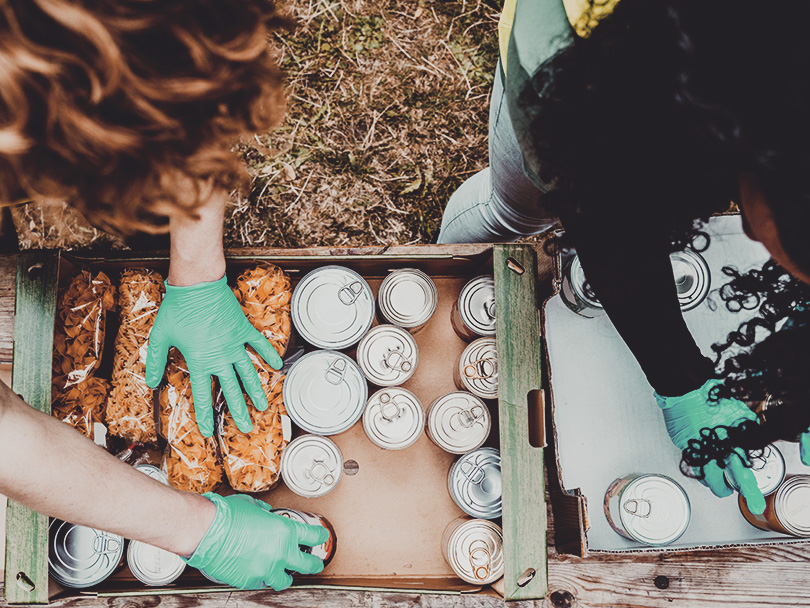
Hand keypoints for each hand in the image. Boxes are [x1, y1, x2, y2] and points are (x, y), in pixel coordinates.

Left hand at [145, 275, 281, 436]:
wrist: (198, 284)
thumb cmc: (178, 308)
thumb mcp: (161, 336)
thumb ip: (157, 361)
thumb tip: (151, 381)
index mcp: (200, 360)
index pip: (203, 395)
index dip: (205, 415)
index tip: (208, 430)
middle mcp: (220, 356)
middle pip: (232, 390)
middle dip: (239, 411)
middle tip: (246, 427)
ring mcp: (235, 343)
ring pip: (249, 372)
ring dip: (256, 391)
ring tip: (263, 406)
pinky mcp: (244, 329)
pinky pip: (259, 345)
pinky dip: (269, 355)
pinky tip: (276, 366)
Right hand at [185, 494, 327, 589]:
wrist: (206, 531)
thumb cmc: (227, 515)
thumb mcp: (253, 506)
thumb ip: (264, 512)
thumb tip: (266, 512)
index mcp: (285, 531)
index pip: (314, 536)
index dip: (320, 536)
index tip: (321, 537)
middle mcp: (280, 553)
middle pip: (308, 565)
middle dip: (314, 564)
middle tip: (315, 563)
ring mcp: (265, 570)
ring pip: (284, 581)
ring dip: (285, 576)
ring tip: (284, 573)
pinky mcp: (249, 581)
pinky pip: (260, 583)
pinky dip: (260, 578)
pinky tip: (256, 571)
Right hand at [655, 378, 765, 514]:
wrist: (685, 388)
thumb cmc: (711, 396)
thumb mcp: (738, 412)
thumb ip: (747, 429)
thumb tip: (752, 439)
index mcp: (728, 444)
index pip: (739, 474)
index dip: (746, 488)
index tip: (751, 499)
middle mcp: (710, 451)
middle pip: (716, 483)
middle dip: (723, 489)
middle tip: (726, 490)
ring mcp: (694, 449)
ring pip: (701, 475)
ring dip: (709, 479)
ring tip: (714, 478)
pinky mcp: (682, 444)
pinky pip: (691, 460)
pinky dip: (698, 462)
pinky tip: (702, 459)